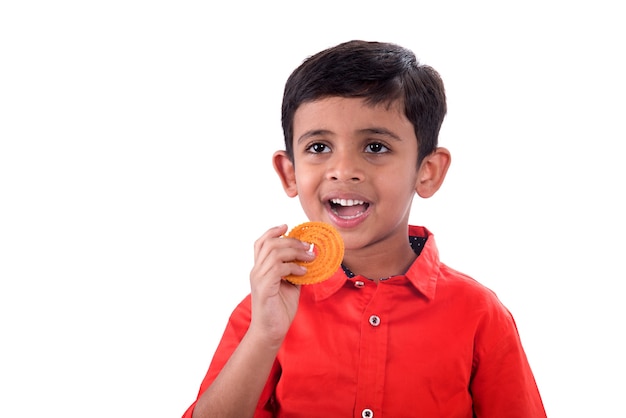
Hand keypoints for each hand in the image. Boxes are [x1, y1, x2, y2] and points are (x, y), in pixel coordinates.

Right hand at [248, 224, 314, 346]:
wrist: (270, 331)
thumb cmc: (279, 310)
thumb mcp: (290, 285)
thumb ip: (294, 270)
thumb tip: (308, 257)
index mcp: (260, 269)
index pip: (261, 242)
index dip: (273, 231)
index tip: (288, 226)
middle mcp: (256, 271)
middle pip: (270, 243)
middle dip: (292, 241)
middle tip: (308, 247)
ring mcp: (259, 278)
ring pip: (274, 252)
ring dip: (295, 252)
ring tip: (309, 259)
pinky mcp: (264, 287)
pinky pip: (278, 268)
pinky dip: (293, 267)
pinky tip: (303, 273)